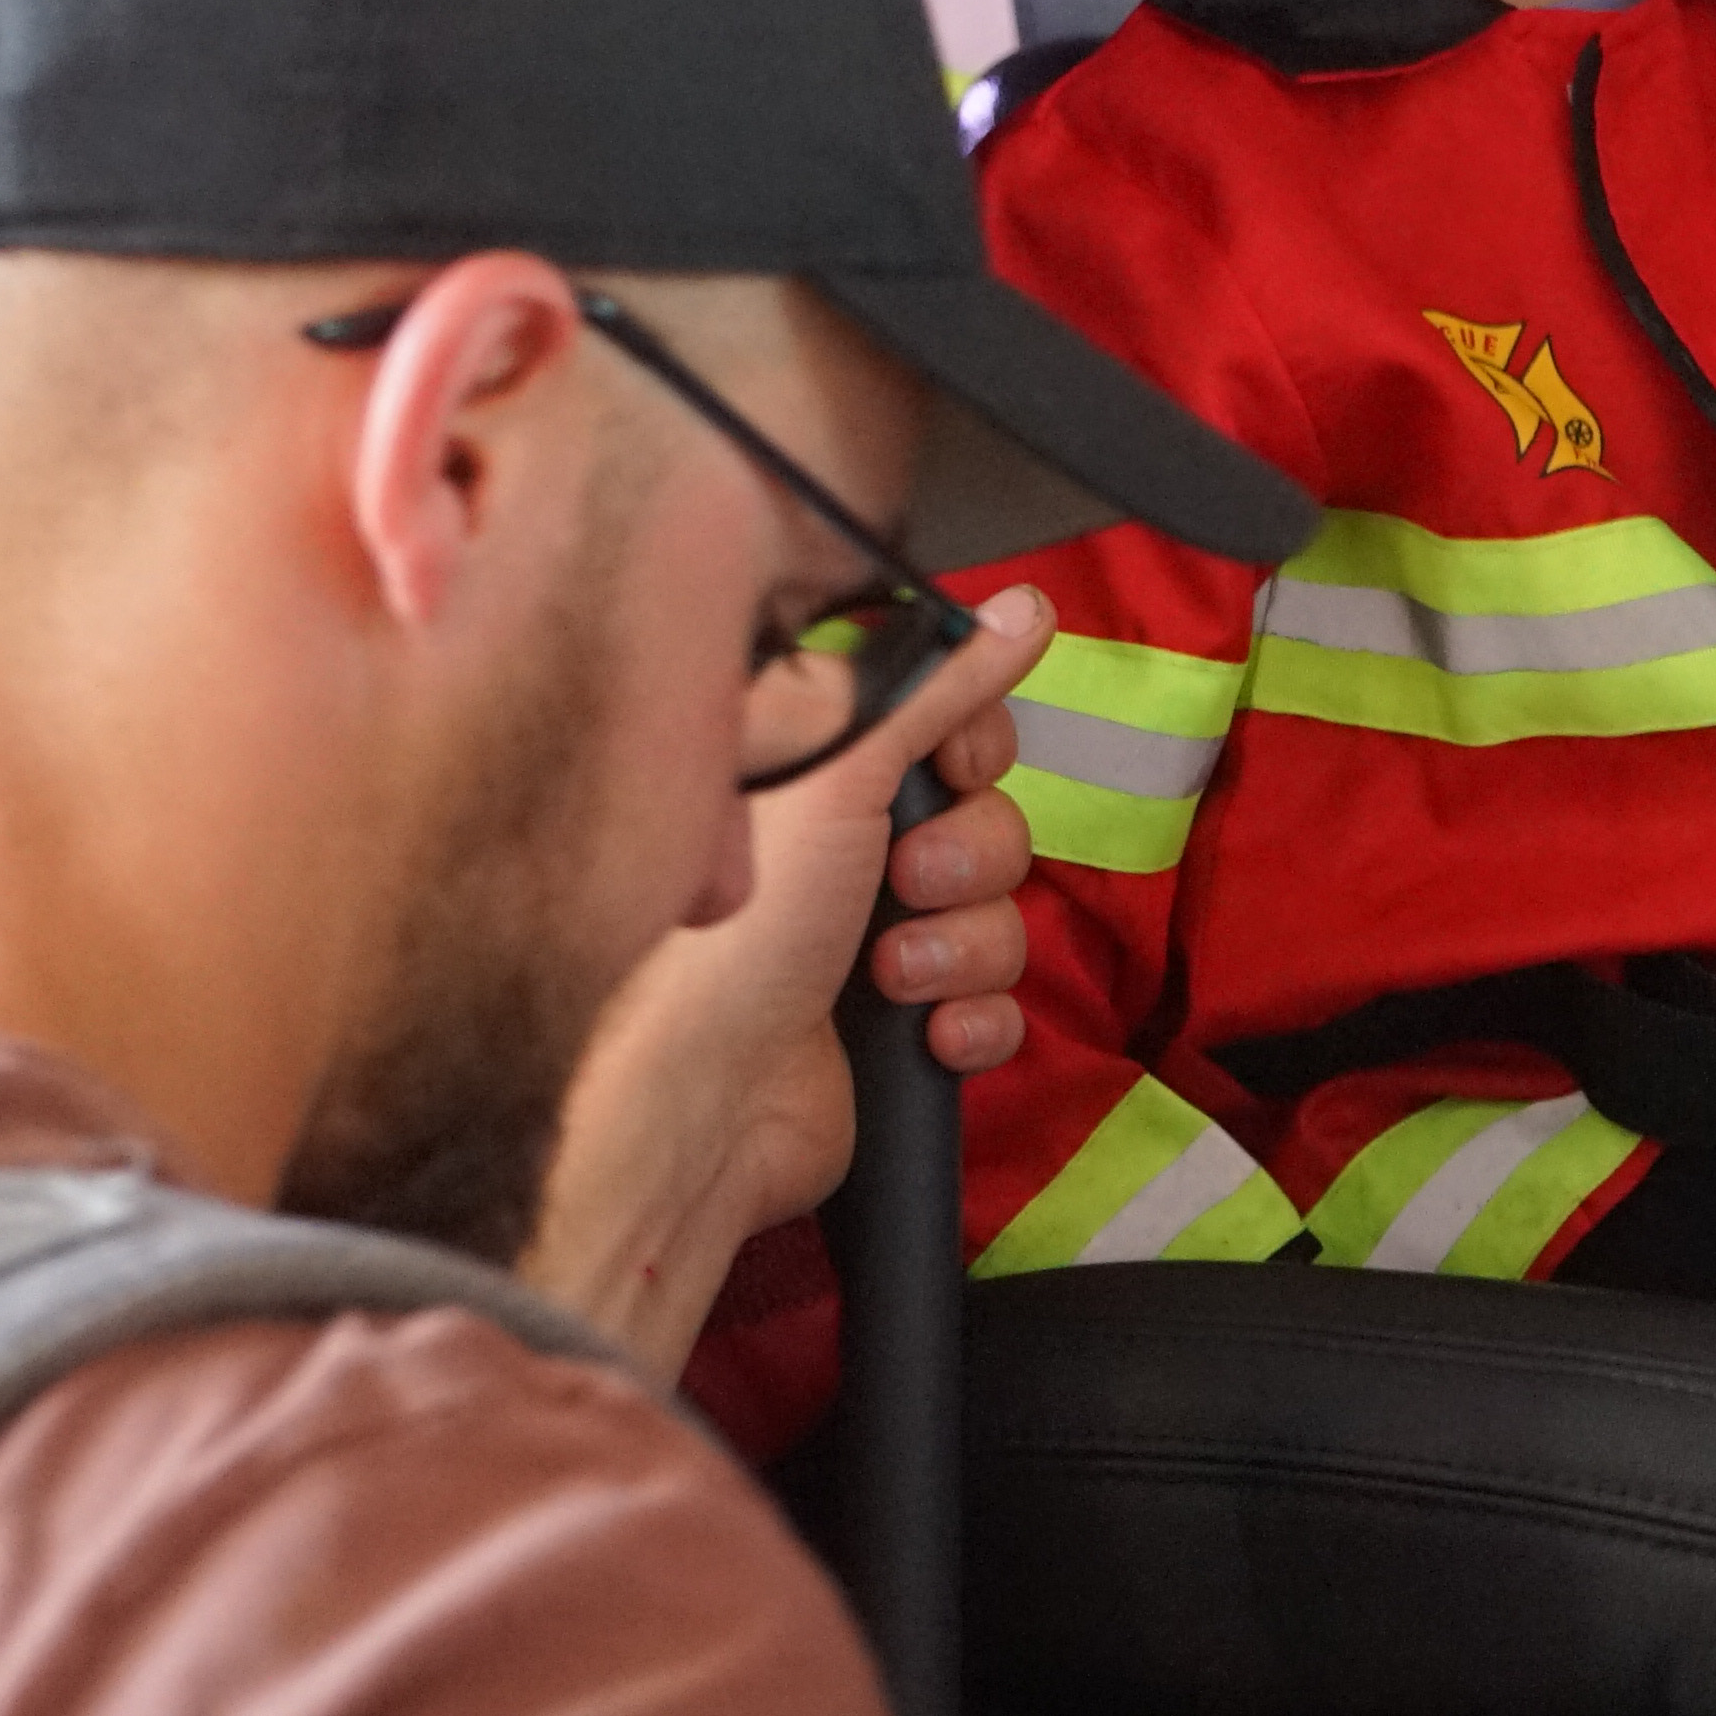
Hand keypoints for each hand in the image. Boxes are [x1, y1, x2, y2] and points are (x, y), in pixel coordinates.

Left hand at [523, 588, 1053, 1358]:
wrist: (698, 1105)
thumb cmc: (723, 937)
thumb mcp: (836, 779)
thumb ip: (937, 689)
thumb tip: (1017, 609)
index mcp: (814, 773)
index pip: (943, 721)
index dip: (969, 742)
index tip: (954, 761)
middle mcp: (841, 849)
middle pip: (984, 813)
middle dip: (967, 853)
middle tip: (909, 874)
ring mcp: (868, 938)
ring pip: (998, 912)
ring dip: (964, 943)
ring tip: (894, 972)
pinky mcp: (896, 1025)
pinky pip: (993, 1002)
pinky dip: (970, 1018)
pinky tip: (924, 1032)